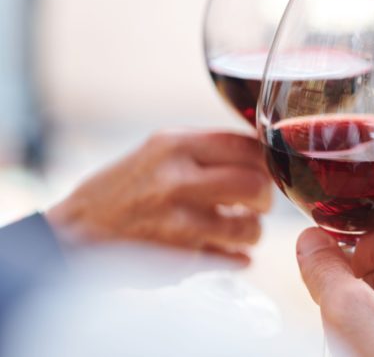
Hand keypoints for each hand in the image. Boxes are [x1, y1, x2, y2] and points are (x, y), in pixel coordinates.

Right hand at [46, 130, 271, 253]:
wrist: (76, 233)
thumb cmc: (122, 188)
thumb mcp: (158, 152)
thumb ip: (205, 150)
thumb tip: (258, 153)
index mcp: (175, 145)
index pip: (244, 145)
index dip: (264, 160)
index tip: (265, 170)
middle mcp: (178, 180)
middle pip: (254, 185)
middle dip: (265, 198)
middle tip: (259, 204)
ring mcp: (179, 222)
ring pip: (248, 228)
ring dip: (253, 232)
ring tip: (244, 230)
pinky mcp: (179, 260)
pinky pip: (230, 260)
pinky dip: (238, 259)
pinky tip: (234, 254)